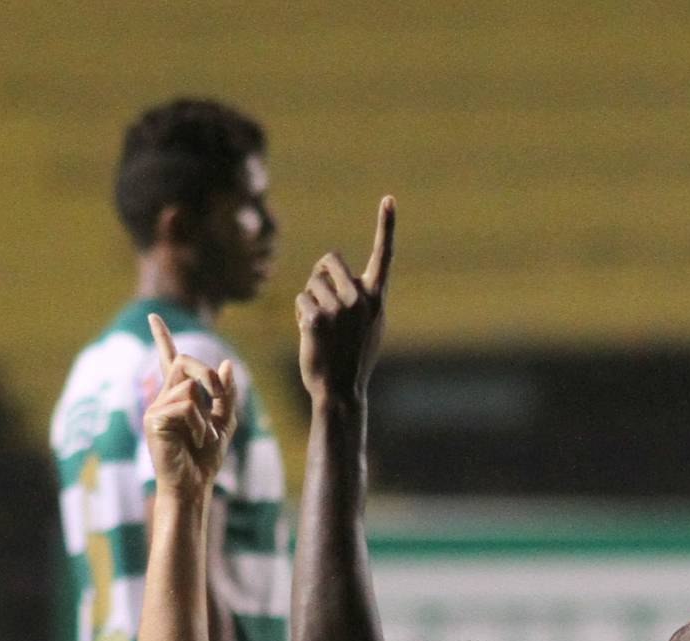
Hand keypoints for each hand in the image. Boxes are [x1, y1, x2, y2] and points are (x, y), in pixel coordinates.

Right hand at [144, 316, 238, 493]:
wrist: (193, 486)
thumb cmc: (205, 460)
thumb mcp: (224, 422)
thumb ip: (226, 394)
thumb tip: (227, 364)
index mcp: (178, 396)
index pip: (170, 360)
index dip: (162, 338)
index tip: (153, 317)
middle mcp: (164, 397)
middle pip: (185, 361)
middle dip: (209, 375)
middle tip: (218, 400)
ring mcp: (156, 408)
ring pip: (189, 387)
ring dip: (206, 414)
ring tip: (203, 437)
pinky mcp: (154, 420)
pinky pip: (186, 406)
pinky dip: (200, 424)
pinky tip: (197, 441)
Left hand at [296, 196, 394, 407]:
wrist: (342, 391)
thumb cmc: (353, 359)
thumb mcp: (368, 326)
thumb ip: (362, 298)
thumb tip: (342, 273)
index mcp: (377, 298)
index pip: (383, 255)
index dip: (386, 225)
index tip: (389, 199)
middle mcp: (361, 298)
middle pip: (330, 260)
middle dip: (320, 275)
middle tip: (322, 301)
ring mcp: (340, 308)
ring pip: (311, 284)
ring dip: (309, 302)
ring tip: (321, 329)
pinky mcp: (318, 318)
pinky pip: (301, 300)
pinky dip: (300, 316)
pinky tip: (312, 335)